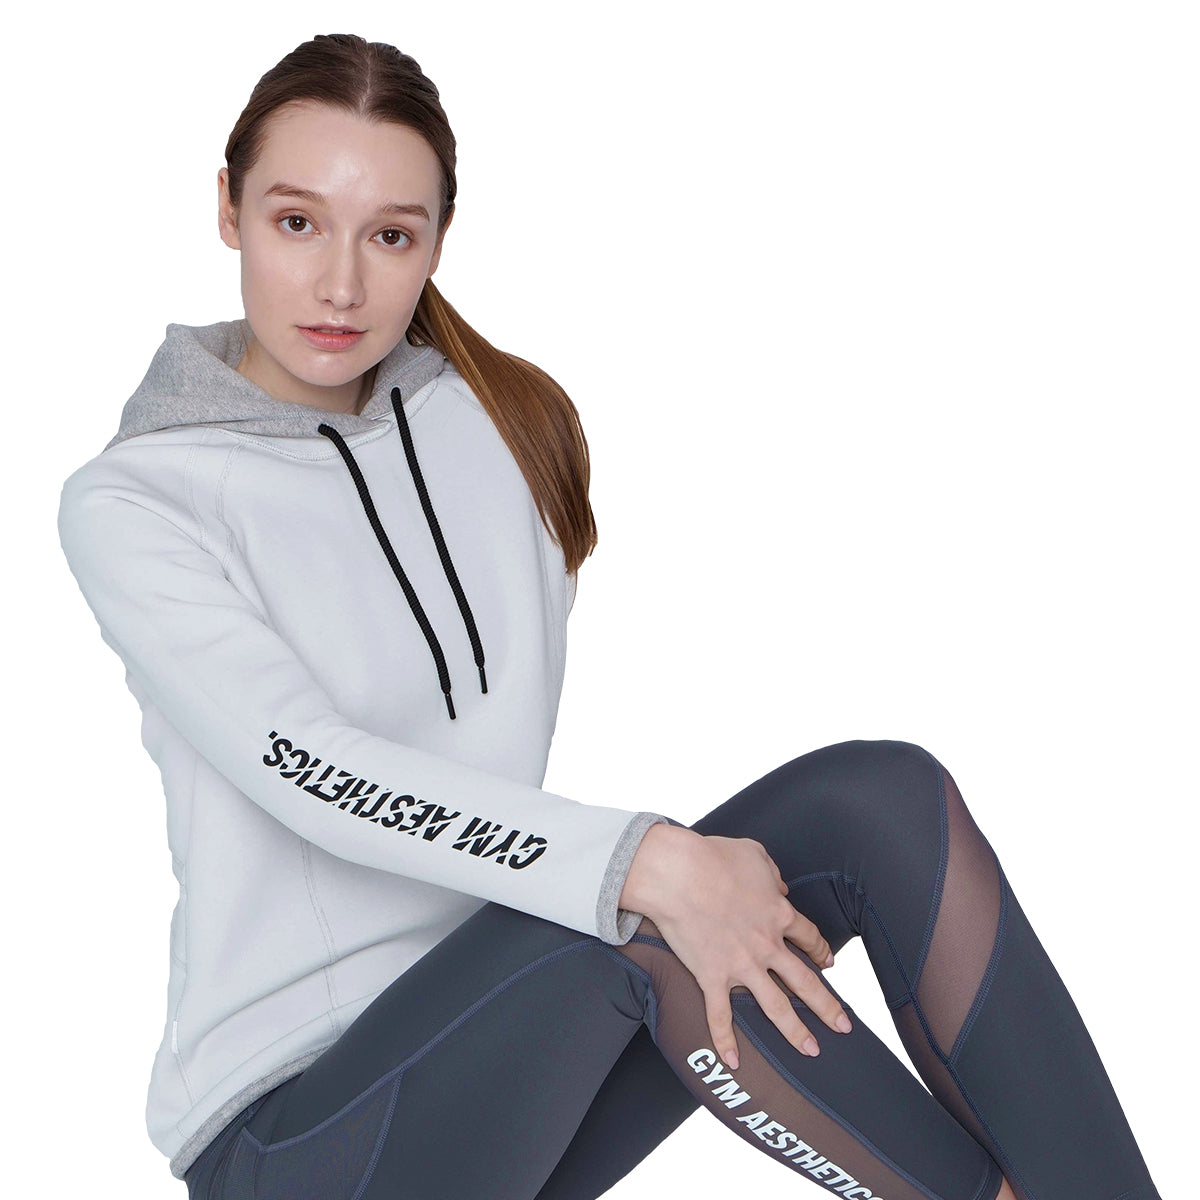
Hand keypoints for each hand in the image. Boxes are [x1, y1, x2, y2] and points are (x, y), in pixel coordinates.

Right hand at [629, 829, 851, 1069]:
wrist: (680, 874)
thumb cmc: (714, 858)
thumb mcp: (754, 855)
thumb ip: (772, 873)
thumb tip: (778, 887)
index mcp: (778, 915)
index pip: (809, 938)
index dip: (822, 951)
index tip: (829, 963)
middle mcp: (766, 945)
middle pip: (805, 982)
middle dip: (827, 1007)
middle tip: (844, 1027)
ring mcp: (740, 965)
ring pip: (776, 1007)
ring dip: (795, 1031)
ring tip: (811, 1050)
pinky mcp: (711, 976)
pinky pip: (720, 1016)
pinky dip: (725, 1040)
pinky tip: (733, 1061)